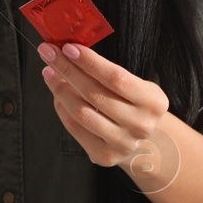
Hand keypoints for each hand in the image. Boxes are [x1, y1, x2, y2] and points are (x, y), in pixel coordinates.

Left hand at [38, 41, 179, 189]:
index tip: (68, 47)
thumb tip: (68, 52)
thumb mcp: (132, 84)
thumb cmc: (133, 103)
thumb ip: (104, 70)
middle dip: (67, 70)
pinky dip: (62, 108)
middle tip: (49, 53)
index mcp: (153, 102)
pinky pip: (75, 128)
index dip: (90, 62)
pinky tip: (57, 95)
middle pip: (94, 94)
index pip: (116, 78)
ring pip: (81, 112)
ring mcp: (123, 143)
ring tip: (49, 73)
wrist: (144, 141)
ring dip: (60, 89)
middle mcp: (140, 125)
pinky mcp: (105, 156)